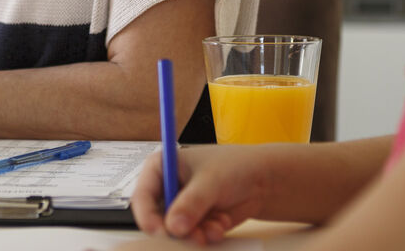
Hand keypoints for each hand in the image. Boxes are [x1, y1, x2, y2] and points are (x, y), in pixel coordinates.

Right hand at [131, 145, 268, 244]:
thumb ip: (191, 203)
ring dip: (196, 234)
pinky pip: (191, 238)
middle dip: (177, 231)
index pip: (142, 196)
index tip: (161, 232)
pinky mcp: (194, 221)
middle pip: (156, 219)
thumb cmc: (235, 166)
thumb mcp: (210, 181)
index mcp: (161, 167)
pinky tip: (221, 222)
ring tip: (216, 225)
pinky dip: (207, 235)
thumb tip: (174, 227)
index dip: (148, 216)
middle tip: (196, 237)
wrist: (263, 179)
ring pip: (175, 232)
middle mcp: (167, 188)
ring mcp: (180, 206)